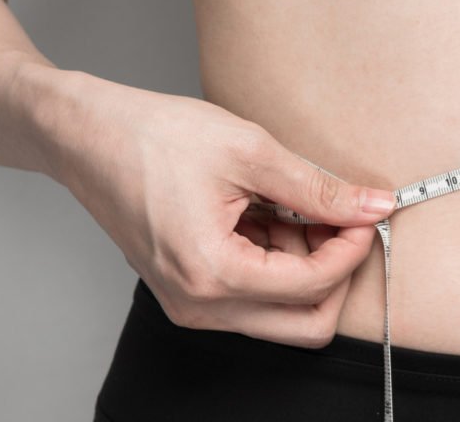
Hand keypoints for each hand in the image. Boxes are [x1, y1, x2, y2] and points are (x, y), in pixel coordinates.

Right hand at [52, 76, 395, 347]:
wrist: (85, 135)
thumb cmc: (152, 137)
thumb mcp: (250, 152)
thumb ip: (319, 188)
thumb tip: (374, 206)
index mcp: (213, 274)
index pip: (315, 285)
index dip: (352, 247)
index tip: (366, 210)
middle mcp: (199, 305)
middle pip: (306, 323)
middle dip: (335, 271)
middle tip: (339, 218)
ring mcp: (190, 304)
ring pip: (282, 312)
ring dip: (304, 264)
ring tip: (290, 203)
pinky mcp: (187, 291)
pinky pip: (252, 296)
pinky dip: (275, 260)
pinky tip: (267, 211)